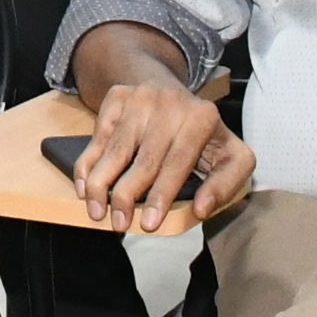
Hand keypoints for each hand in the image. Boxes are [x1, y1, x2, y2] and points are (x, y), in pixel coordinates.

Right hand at [67, 79, 252, 230]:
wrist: (174, 92)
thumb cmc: (203, 136)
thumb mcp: (231, 157)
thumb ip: (225, 185)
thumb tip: (201, 208)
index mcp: (203, 118)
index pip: (178, 162)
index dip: (162, 195)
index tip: (148, 224)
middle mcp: (171, 102)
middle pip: (145, 158)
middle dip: (128, 196)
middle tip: (119, 225)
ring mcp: (141, 97)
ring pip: (117, 149)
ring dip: (102, 185)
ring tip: (96, 212)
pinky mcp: (118, 97)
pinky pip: (98, 135)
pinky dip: (88, 164)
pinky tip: (85, 187)